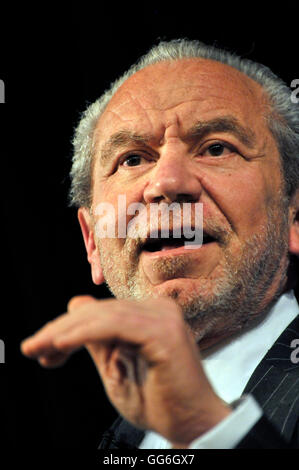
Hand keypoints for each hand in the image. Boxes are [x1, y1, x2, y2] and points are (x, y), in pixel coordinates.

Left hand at [21, 295, 231, 446]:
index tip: (40, 349)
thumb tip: (76, 304)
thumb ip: (96, 337)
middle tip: (32, 348)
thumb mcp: (114, 366)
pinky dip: (84, 333)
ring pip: (103, 315)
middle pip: (97, 311)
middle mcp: (157, 309)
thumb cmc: (156, 401)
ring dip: (65, 332)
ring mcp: (163, 317)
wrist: (190, 426)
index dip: (66, 326)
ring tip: (41, 348)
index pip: (99, 311)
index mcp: (148, 315)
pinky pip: (115, 325)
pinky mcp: (163, 331)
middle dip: (60, 330)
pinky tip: (61, 345)